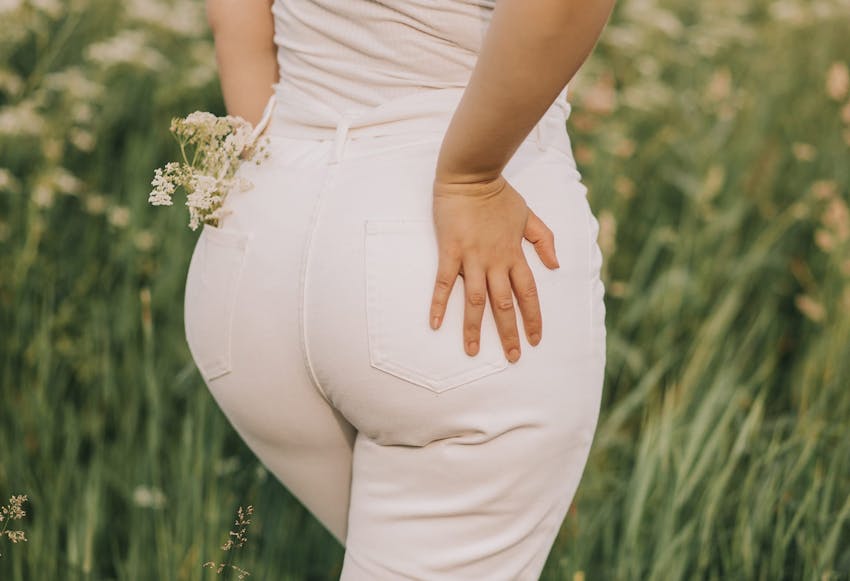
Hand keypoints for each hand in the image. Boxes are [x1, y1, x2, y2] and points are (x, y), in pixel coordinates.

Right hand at [429, 174, 560, 362]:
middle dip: (509, 333)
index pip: (528, 293)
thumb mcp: (529, 215)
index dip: (533, 318)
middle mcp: (495, 261)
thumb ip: (544, 240)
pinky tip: (434, 323)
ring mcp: (471, 258)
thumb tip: (555, 265)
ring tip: (473, 351)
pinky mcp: (450, 251)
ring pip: (475, 300)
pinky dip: (438, 303)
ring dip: (474, 327)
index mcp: (514, 254)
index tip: (535, 339)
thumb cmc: (499, 194)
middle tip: (512, 357)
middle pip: (504, 304)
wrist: (472, 175)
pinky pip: (443, 282)